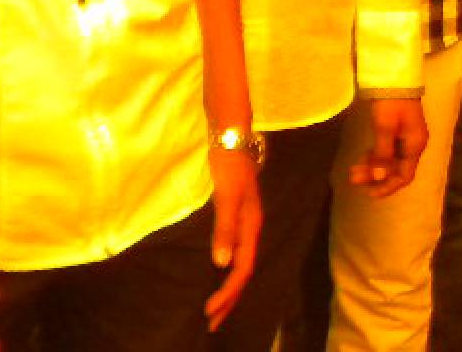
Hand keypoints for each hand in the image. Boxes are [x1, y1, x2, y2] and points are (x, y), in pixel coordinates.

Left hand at [203, 147, 260, 332]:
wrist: (232, 137)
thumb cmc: (229, 165)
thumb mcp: (227, 195)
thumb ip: (225, 228)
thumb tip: (221, 264)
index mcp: (252, 226)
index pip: (242, 269)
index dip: (227, 293)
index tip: (209, 313)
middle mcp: (252, 228)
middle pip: (244, 271)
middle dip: (230, 299)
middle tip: (212, 324)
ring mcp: (246, 222)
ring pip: (241, 263)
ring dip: (229, 288)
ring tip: (216, 308)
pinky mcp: (237, 217)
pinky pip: (236, 253)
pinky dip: (227, 272)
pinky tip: (220, 274)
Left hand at [349, 99, 427, 199]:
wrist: (395, 78)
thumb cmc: (392, 102)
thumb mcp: (385, 128)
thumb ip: (383, 154)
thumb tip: (379, 177)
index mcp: (415, 145)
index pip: (405, 175)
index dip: (388, 187)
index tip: (369, 193)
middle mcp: (413, 145)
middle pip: (395, 170)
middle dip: (375, 177)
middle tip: (353, 178)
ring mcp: (405, 139)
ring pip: (389, 161)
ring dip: (372, 168)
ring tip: (352, 171)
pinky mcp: (397, 132)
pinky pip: (386, 152)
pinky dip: (374, 157)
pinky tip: (361, 159)